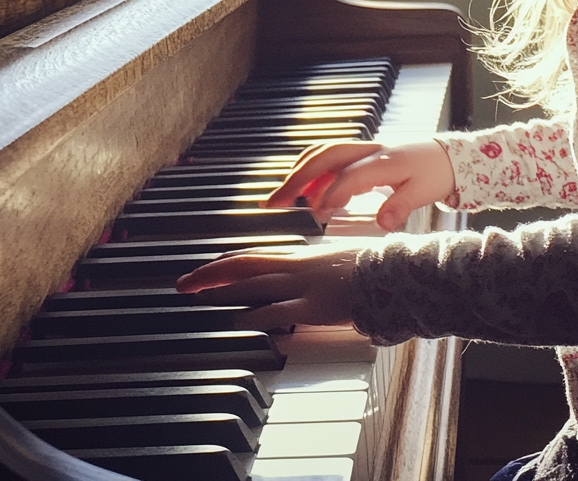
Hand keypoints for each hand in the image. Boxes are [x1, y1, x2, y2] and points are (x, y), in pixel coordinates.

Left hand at [175, 246, 359, 330]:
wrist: (394, 271)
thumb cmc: (371, 268)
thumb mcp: (337, 264)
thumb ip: (318, 272)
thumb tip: (306, 280)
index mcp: (301, 257)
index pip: (252, 257)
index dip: (224, 264)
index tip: (203, 270)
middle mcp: (297, 267)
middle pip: (243, 267)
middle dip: (209, 275)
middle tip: (183, 283)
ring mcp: (304, 286)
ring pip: (252, 284)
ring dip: (222, 290)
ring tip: (198, 296)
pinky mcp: (315, 306)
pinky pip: (278, 310)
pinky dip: (255, 315)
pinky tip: (237, 321)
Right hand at [264, 140, 455, 231]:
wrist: (446, 155)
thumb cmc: (434, 173)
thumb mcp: (423, 193)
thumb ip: (400, 206)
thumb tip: (382, 223)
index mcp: (383, 160)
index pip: (348, 176)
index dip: (331, 194)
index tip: (317, 214)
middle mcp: (367, 150)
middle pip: (323, 158)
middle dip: (296, 179)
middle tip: (273, 203)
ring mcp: (360, 150)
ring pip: (321, 154)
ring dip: (298, 174)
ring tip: (280, 199)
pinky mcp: (358, 154)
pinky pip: (328, 159)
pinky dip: (311, 173)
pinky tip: (307, 195)